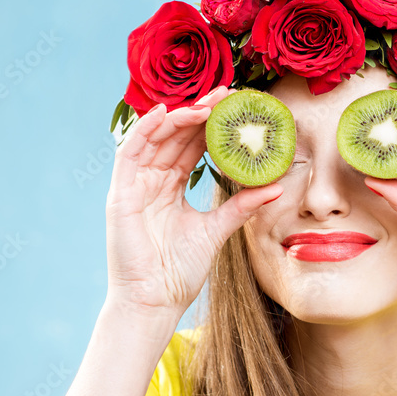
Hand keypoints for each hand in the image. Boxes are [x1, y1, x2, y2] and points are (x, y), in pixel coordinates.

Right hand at [105, 86, 283, 319]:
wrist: (155, 300)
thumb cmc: (179, 271)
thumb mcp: (217, 230)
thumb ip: (242, 206)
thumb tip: (276, 187)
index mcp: (171, 188)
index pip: (191, 147)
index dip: (211, 125)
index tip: (237, 109)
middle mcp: (151, 181)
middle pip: (174, 136)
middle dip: (199, 113)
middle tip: (227, 94)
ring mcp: (134, 186)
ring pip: (154, 138)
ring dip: (178, 116)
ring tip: (206, 103)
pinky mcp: (120, 194)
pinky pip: (130, 153)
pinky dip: (146, 130)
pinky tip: (166, 113)